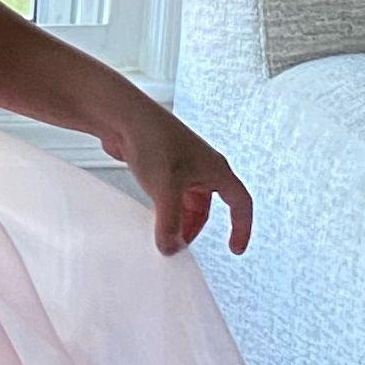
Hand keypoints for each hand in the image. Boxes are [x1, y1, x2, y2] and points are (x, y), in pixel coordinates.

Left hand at [100, 100, 253, 257]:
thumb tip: (170, 248)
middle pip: (206, 206)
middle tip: (178, 244)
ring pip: (185, 199)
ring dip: (177, 218)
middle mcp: (202, 166)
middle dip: (194, 227)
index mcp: (216, 169)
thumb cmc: (152, 142)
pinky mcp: (160, 162)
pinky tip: (149, 215)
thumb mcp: (165, 190)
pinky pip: (168, 191)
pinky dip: (163, 206)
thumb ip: (170, 223)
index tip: (234, 249)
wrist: (122, 115)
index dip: (241, 228)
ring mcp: (180, 163)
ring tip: (162, 233)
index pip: (240, 204)